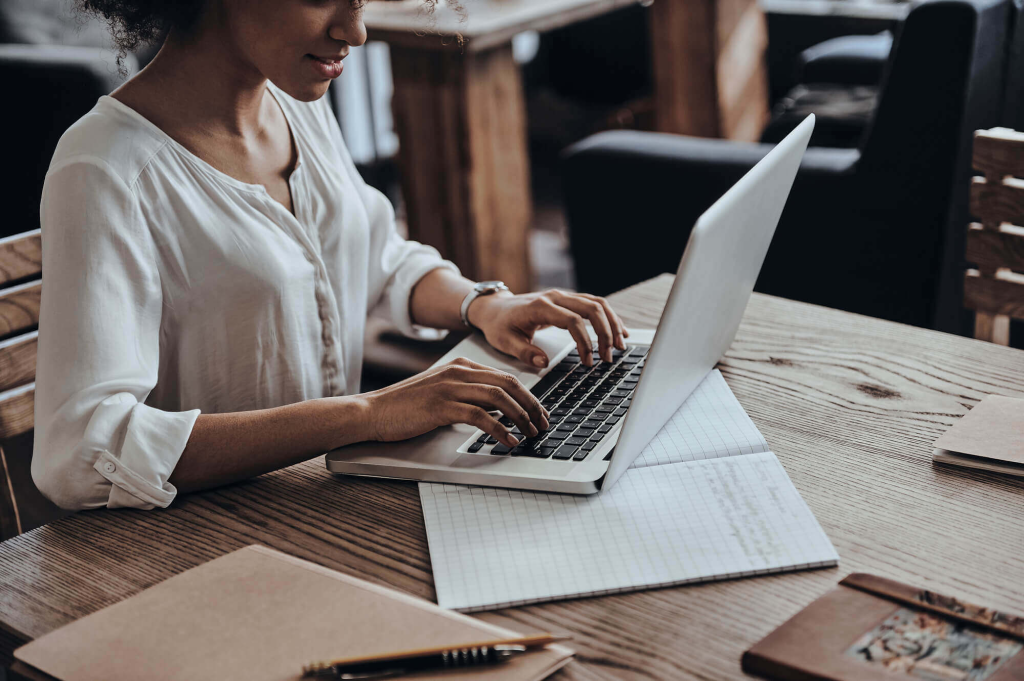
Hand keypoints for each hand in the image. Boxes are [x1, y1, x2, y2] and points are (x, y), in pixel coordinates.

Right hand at [362, 357, 548, 447]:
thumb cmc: (405, 406)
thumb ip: (466, 394)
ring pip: (499, 398)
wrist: (373, 411)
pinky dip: (500, 430)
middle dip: (531, 406)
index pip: (505, 377)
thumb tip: (497, 411)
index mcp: (460, 366)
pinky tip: (508, 441)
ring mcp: (450, 387)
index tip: (539, 413)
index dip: (528, 396)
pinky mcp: (442, 406)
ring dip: (521, 418)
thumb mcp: (440, 392)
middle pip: (508, 385)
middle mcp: (458, 372)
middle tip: (543, 424)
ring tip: (531, 434)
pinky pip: (481, 417)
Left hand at [468, 289, 628, 367]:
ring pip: (597, 304)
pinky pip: (594, 304)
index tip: (588, 361)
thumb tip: (543, 362)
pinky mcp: (568, 300)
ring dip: (612, 324)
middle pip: (592, 308)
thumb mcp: (505, 342)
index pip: (573, 321)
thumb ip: (524, 352)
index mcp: (541, 307)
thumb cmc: (499, 325)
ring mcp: (563, 296)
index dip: (585, 342)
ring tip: (620, 346)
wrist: (495, 307)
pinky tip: (619, 331)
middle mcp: (555, 297)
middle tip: (609, 357)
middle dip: (605, 333)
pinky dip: (609, 317)